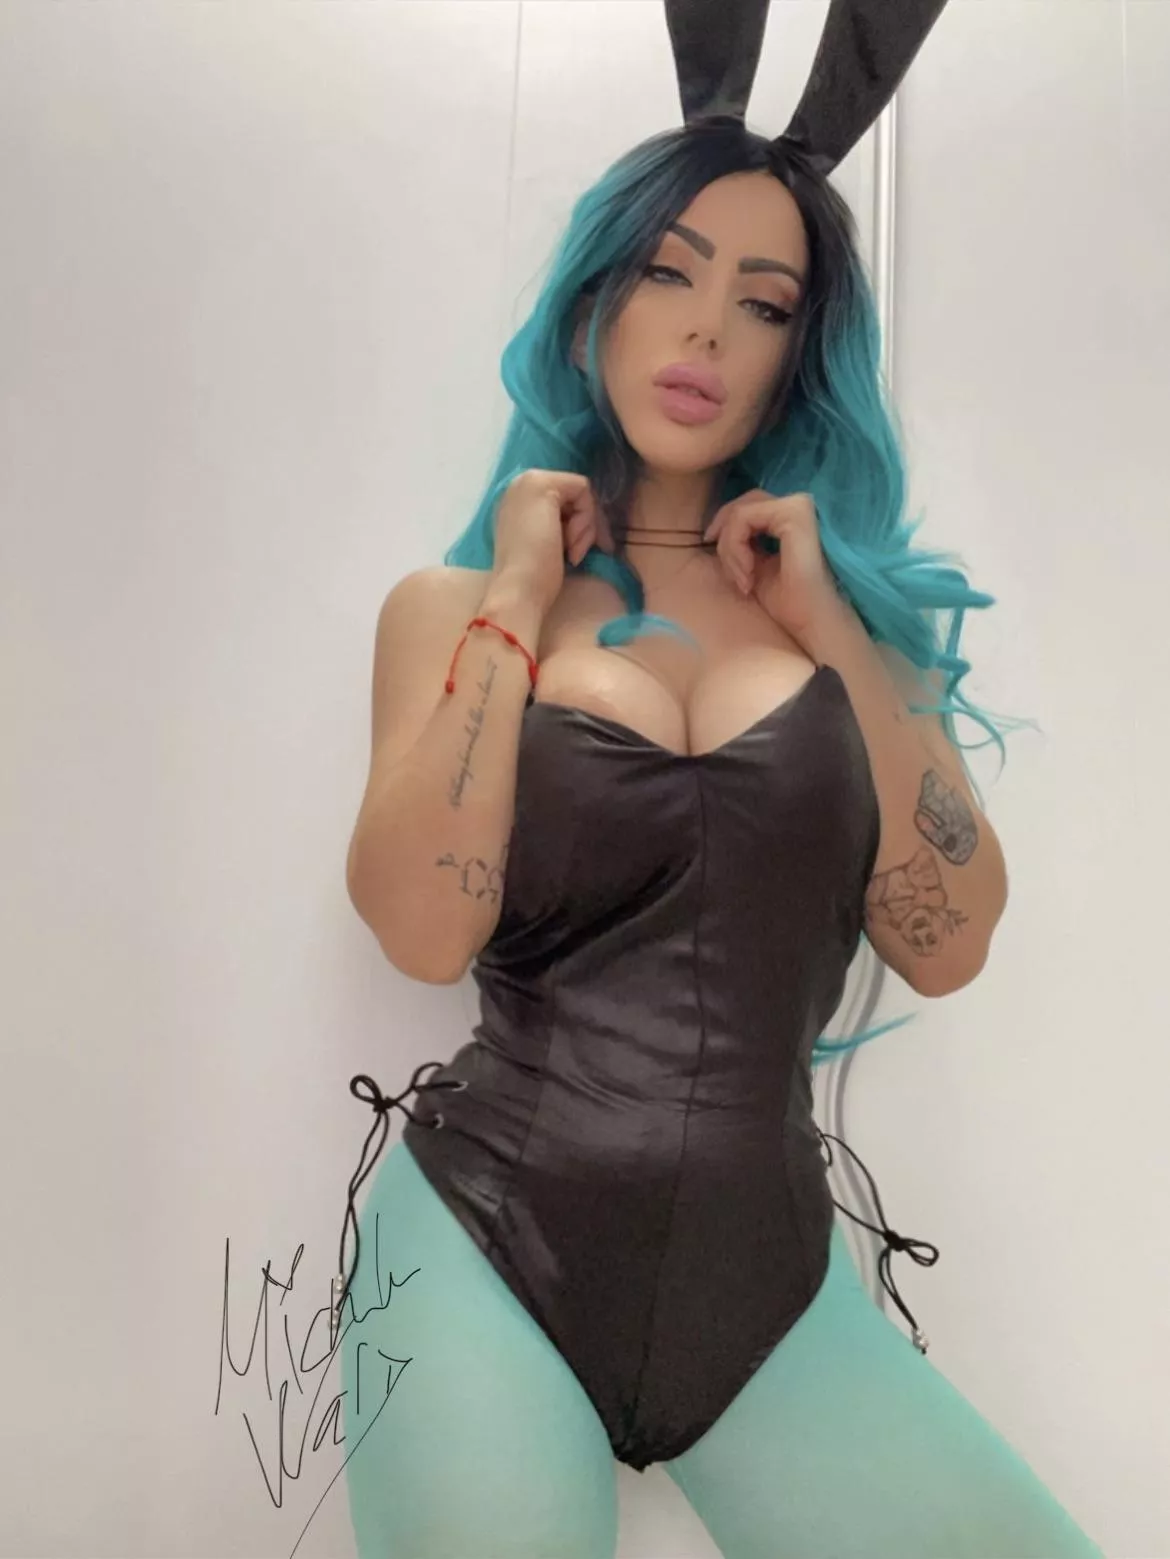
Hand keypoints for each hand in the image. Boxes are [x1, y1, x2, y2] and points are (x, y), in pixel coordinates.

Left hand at [703, 489, 844, 644]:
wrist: (813, 623)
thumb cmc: (790, 602)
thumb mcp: (755, 565)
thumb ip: (742, 543)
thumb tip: (715, 531)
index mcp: (791, 517)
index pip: (749, 507)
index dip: (726, 530)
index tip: (726, 567)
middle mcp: (798, 504)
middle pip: (743, 504)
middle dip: (725, 538)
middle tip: (734, 576)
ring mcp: (798, 506)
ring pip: (740, 512)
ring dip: (730, 549)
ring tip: (744, 580)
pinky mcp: (794, 514)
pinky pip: (744, 518)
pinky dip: (735, 546)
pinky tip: (749, 574)